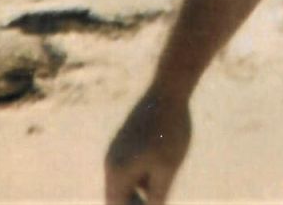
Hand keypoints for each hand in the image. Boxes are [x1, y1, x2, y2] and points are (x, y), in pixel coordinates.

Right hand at [105, 87, 191, 204]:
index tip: (155, 204)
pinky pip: (131, 164)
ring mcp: (118, 148)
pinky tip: (163, 165)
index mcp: (117, 172)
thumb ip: (157, 195)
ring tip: (165, 178)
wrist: (169, 89)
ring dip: (141, 188)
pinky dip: (143, 172)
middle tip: (159, 199)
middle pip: (118, 195)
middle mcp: (112, 161)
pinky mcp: (127, 137)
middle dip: (136, 202)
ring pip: (127, 179)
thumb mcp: (167, 168)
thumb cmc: (170, 131)